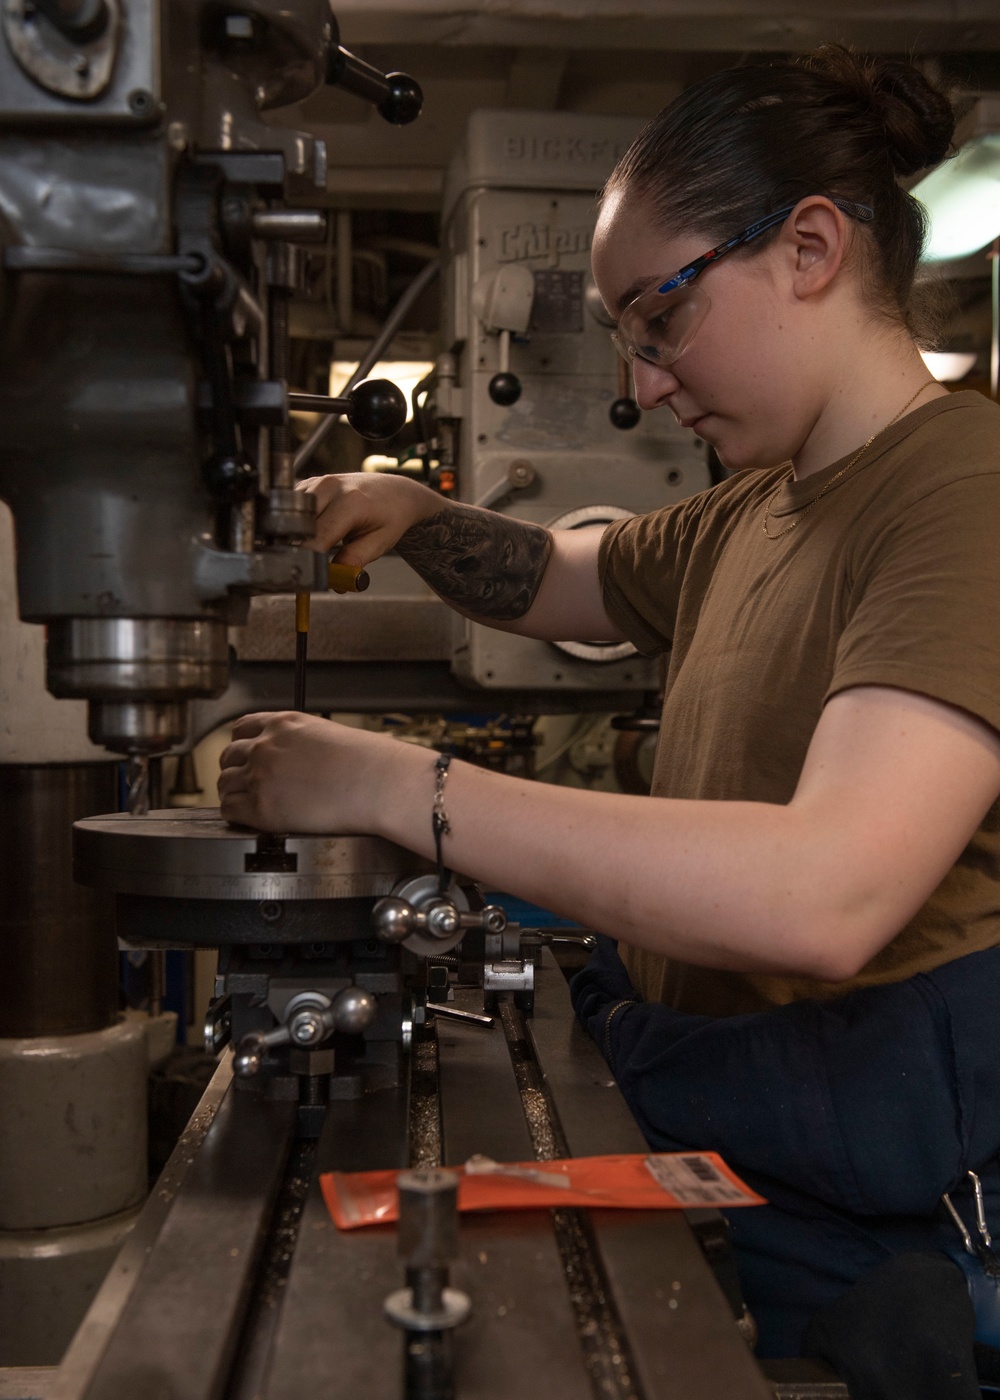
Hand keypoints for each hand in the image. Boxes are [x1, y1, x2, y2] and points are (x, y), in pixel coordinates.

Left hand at [217, 712, 396, 832]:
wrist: (376, 783)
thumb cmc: (366, 762)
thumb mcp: (327, 734)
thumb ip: (300, 743)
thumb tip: (296, 761)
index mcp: (283, 724)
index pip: (241, 729)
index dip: (241, 746)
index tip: (245, 757)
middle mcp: (265, 746)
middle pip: (228, 756)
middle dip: (234, 769)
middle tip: (244, 783)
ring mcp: (260, 776)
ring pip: (225, 783)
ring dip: (232, 792)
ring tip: (245, 803)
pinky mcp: (261, 808)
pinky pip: (229, 810)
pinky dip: (234, 814)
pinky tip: (246, 818)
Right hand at [297, 471, 441, 563]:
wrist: (395, 492)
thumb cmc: (390, 517)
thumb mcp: (379, 543)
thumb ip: (354, 561)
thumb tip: (333, 582)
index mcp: (351, 502)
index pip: (317, 536)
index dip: (310, 560)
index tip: (310, 577)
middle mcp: (330, 487)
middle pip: (298, 525)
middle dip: (299, 549)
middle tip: (310, 566)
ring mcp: (317, 482)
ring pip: (290, 516)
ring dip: (297, 536)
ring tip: (315, 547)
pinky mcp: (309, 484)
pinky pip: (292, 508)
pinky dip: (297, 524)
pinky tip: (313, 531)